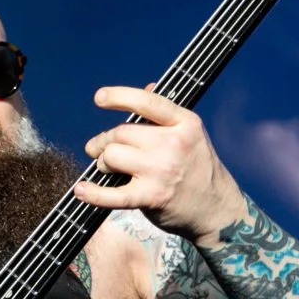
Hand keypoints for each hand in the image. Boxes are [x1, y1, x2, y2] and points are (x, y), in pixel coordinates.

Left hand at [75, 86, 248, 246]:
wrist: (216, 210)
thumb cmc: (199, 169)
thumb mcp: (191, 135)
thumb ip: (166, 115)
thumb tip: (146, 89)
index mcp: (185, 124)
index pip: (147, 103)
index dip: (119, 97)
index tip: (100, 98)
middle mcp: (174, 144)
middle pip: (122, 133)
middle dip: (105, 141)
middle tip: (98, 149)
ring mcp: (162, 171)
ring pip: (112, 157)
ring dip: (103, 163)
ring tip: (107, 168)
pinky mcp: (152, 197)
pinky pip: (113, 194)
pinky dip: (93, 193)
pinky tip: (81, 190)